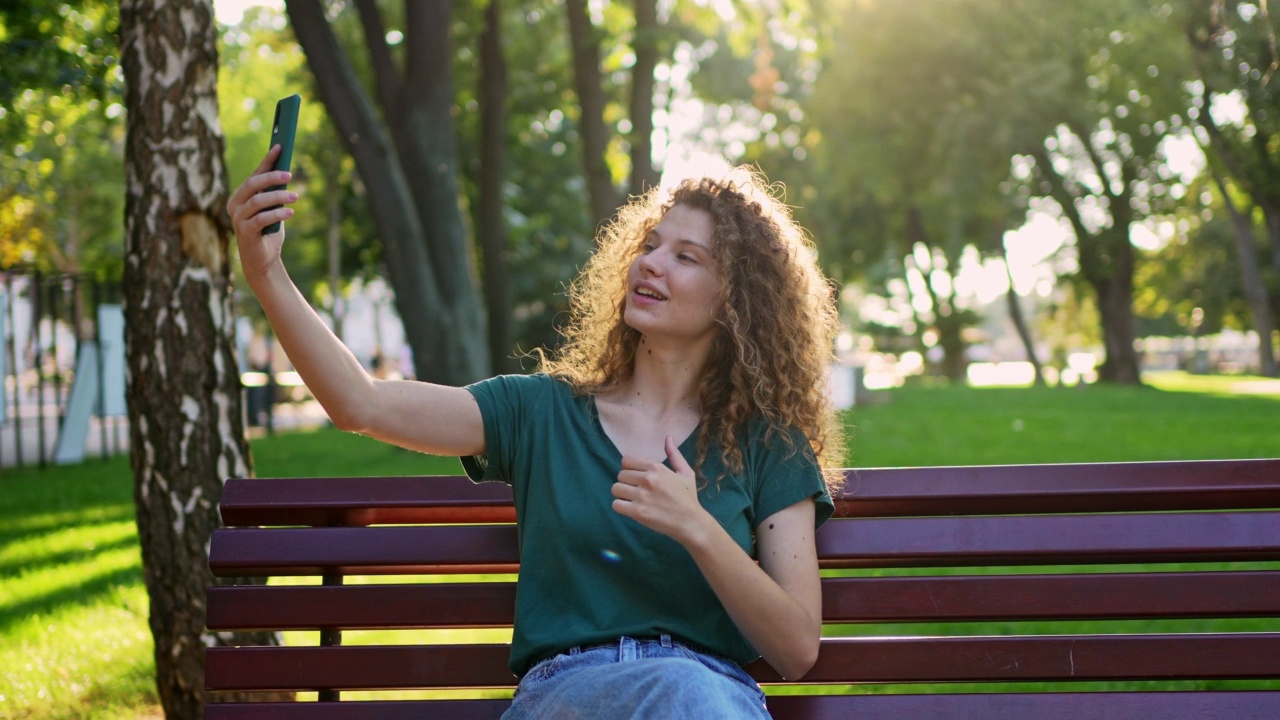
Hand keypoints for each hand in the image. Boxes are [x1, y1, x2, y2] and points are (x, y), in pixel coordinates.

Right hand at [227, 145, 297, 278]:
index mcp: (240, 196)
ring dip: (278, 197)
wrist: (263, 260)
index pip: (254, 174)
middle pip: (252, 184)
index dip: (267, 161)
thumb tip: (286, 173)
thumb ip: (275, 194)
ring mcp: (237, 218)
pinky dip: (277, 214)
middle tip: (290, 174)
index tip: (280, 147)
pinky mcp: (244, 231)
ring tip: (295, 196)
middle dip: (271, 177)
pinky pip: (261, 218)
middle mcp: (234, 205)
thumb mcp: (273, 209)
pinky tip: (291, 212)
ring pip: (257, 201)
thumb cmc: (268, 232)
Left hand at [612, 436, 711, 544]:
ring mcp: (641, 496)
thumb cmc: (688, 498)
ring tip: (632, 500)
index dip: (629, 469)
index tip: (636, 478)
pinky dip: (621, 507)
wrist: (691, 522)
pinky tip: (630, 509)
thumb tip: (668, 438)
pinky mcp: (637, 512)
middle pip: (620, 475)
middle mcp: (647, 479)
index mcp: (656, 468)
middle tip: (636, 491)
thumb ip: (674, 455)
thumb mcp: (685, 473)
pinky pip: (616, 504)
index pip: (626, 461)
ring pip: (616, 488)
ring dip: (622, 495)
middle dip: (626, 483)